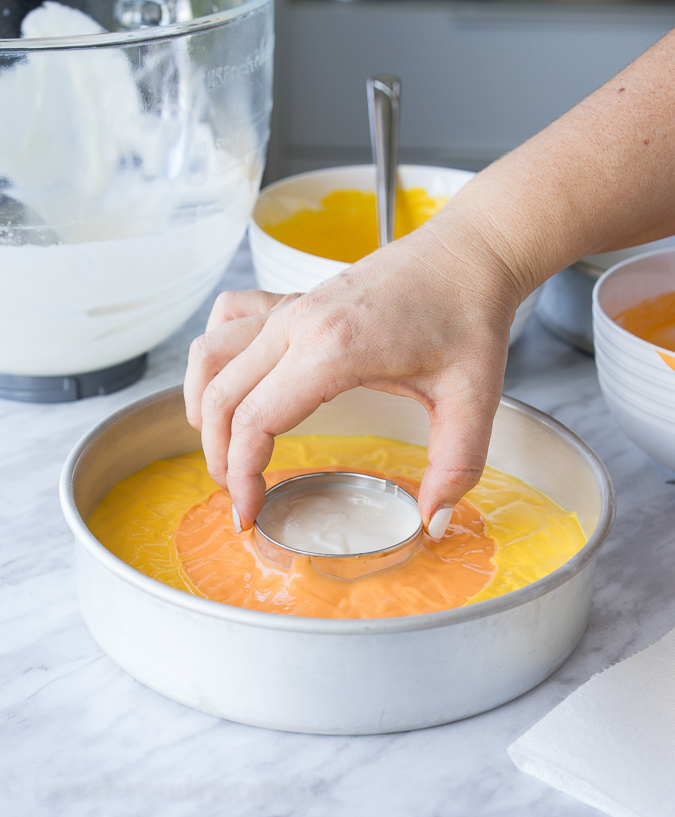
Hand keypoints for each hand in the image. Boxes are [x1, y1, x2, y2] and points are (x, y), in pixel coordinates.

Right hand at [184, 219, 521, 537]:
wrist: (468, 254)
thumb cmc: (469, 316)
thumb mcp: (474, 399)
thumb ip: (456, 468)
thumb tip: (434, 521)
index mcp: (334, 349)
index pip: (255, 421)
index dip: (241, 476)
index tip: (249, 512)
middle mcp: (299, 322)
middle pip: (222, 395)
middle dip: (218, 455)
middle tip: (239, 494)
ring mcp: (292, 305)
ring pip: (211, 354)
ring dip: (204, 404)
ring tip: (222, 447)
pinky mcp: (296, 297)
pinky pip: (229, 318)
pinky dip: (216, 353)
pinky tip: (232, 379)